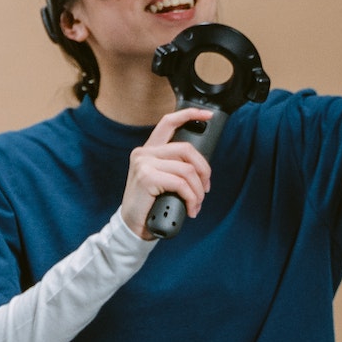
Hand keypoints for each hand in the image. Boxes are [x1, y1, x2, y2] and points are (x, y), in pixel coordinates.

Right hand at [120, 107, 213, 239]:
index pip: (168, 123)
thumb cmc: (151, 204)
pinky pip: (181, 183)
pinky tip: (190, 208)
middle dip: (204, 170)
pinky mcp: (146, 177)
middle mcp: (144, 153)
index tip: (208, 116)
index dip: (189, 115)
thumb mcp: (163, 181)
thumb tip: (201, 168)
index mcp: (149, 151)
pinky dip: (191, 197)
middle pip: (186, 149)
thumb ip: (175, 167)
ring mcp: (144, 164)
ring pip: (187, 170)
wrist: (133, 226)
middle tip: (206, 189)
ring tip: (196, 204)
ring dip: (198, 191)